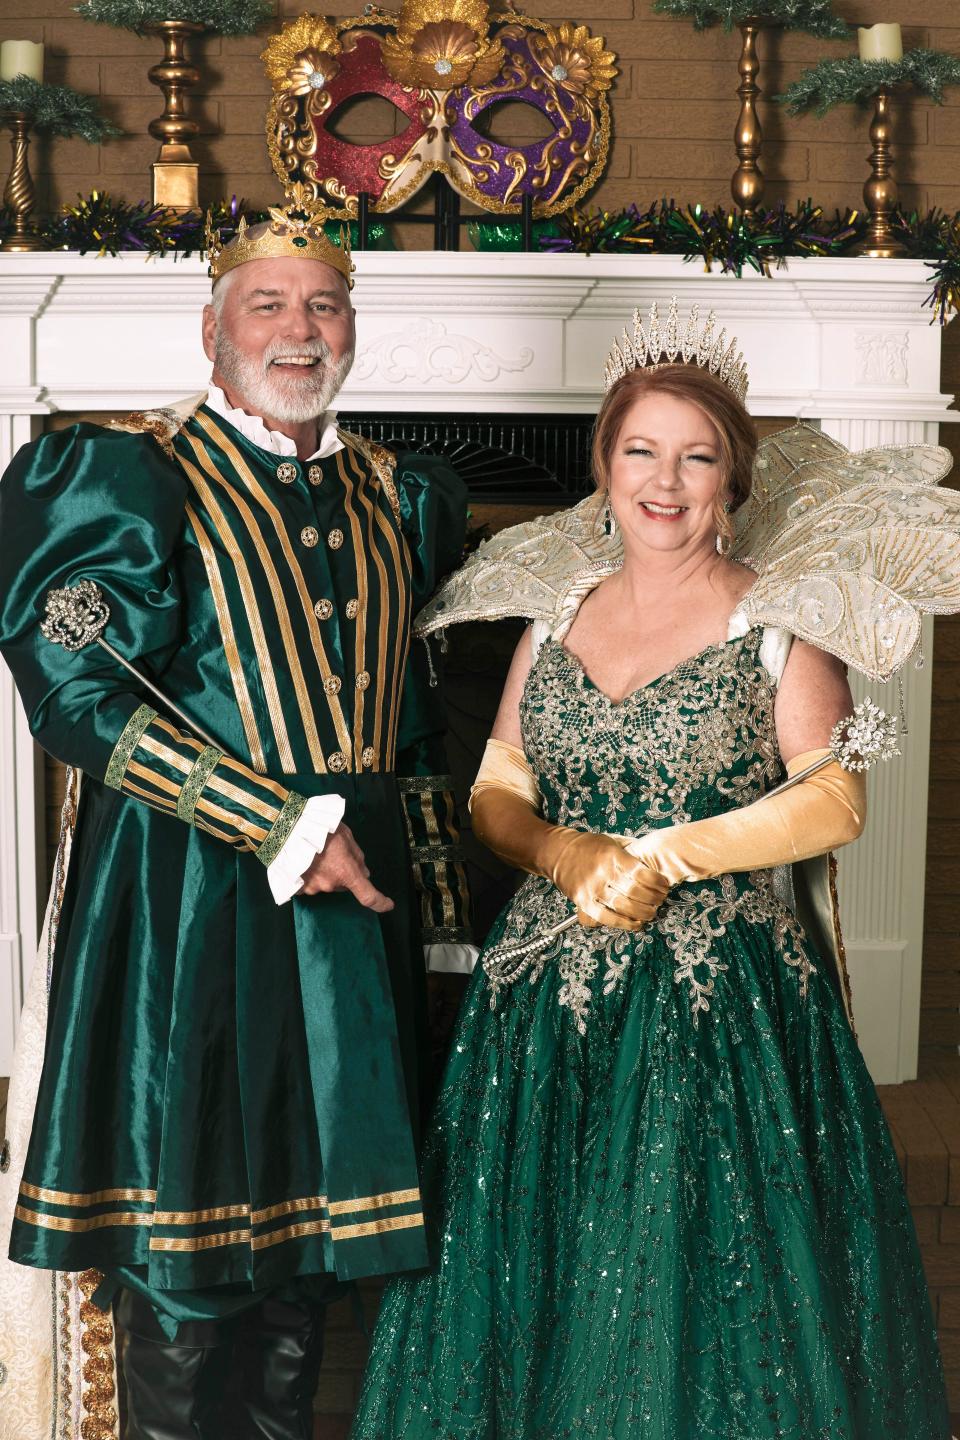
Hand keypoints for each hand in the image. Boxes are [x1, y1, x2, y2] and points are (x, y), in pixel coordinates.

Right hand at [297, 823, 393, 912]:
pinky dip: (312, 876)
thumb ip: (357, 857)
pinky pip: (312, 884)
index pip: (368, 896)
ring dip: (327, 873)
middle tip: (336, 854)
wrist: (288, 827)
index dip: (380, 903)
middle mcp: (330, 885)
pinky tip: (307, 861)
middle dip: (344, 873)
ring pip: (327, 884)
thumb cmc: (319, 828)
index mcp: (346, 872)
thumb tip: (364, 873)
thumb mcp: (346, 837)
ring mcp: (313, 888)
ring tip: (318, 854)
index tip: (387, 905)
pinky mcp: (299, 887)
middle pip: (344, 884)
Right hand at [547, 829, 668, 930]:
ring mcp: (592, 889)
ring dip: (643, 913)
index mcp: (613, 856)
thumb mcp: (611, 841)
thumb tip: (654, 862)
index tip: (664, 885)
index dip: (657, 882)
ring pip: (623, 907)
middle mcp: (603, 873)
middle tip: (660, 900)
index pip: (642, 872)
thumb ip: (630, 852)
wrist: (557, 852)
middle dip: (654, 899)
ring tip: (651, 912)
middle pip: (635, 892)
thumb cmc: (588, 846)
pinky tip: (636, 923)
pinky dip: (624, 924)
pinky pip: (606, 918)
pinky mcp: (583, 902)